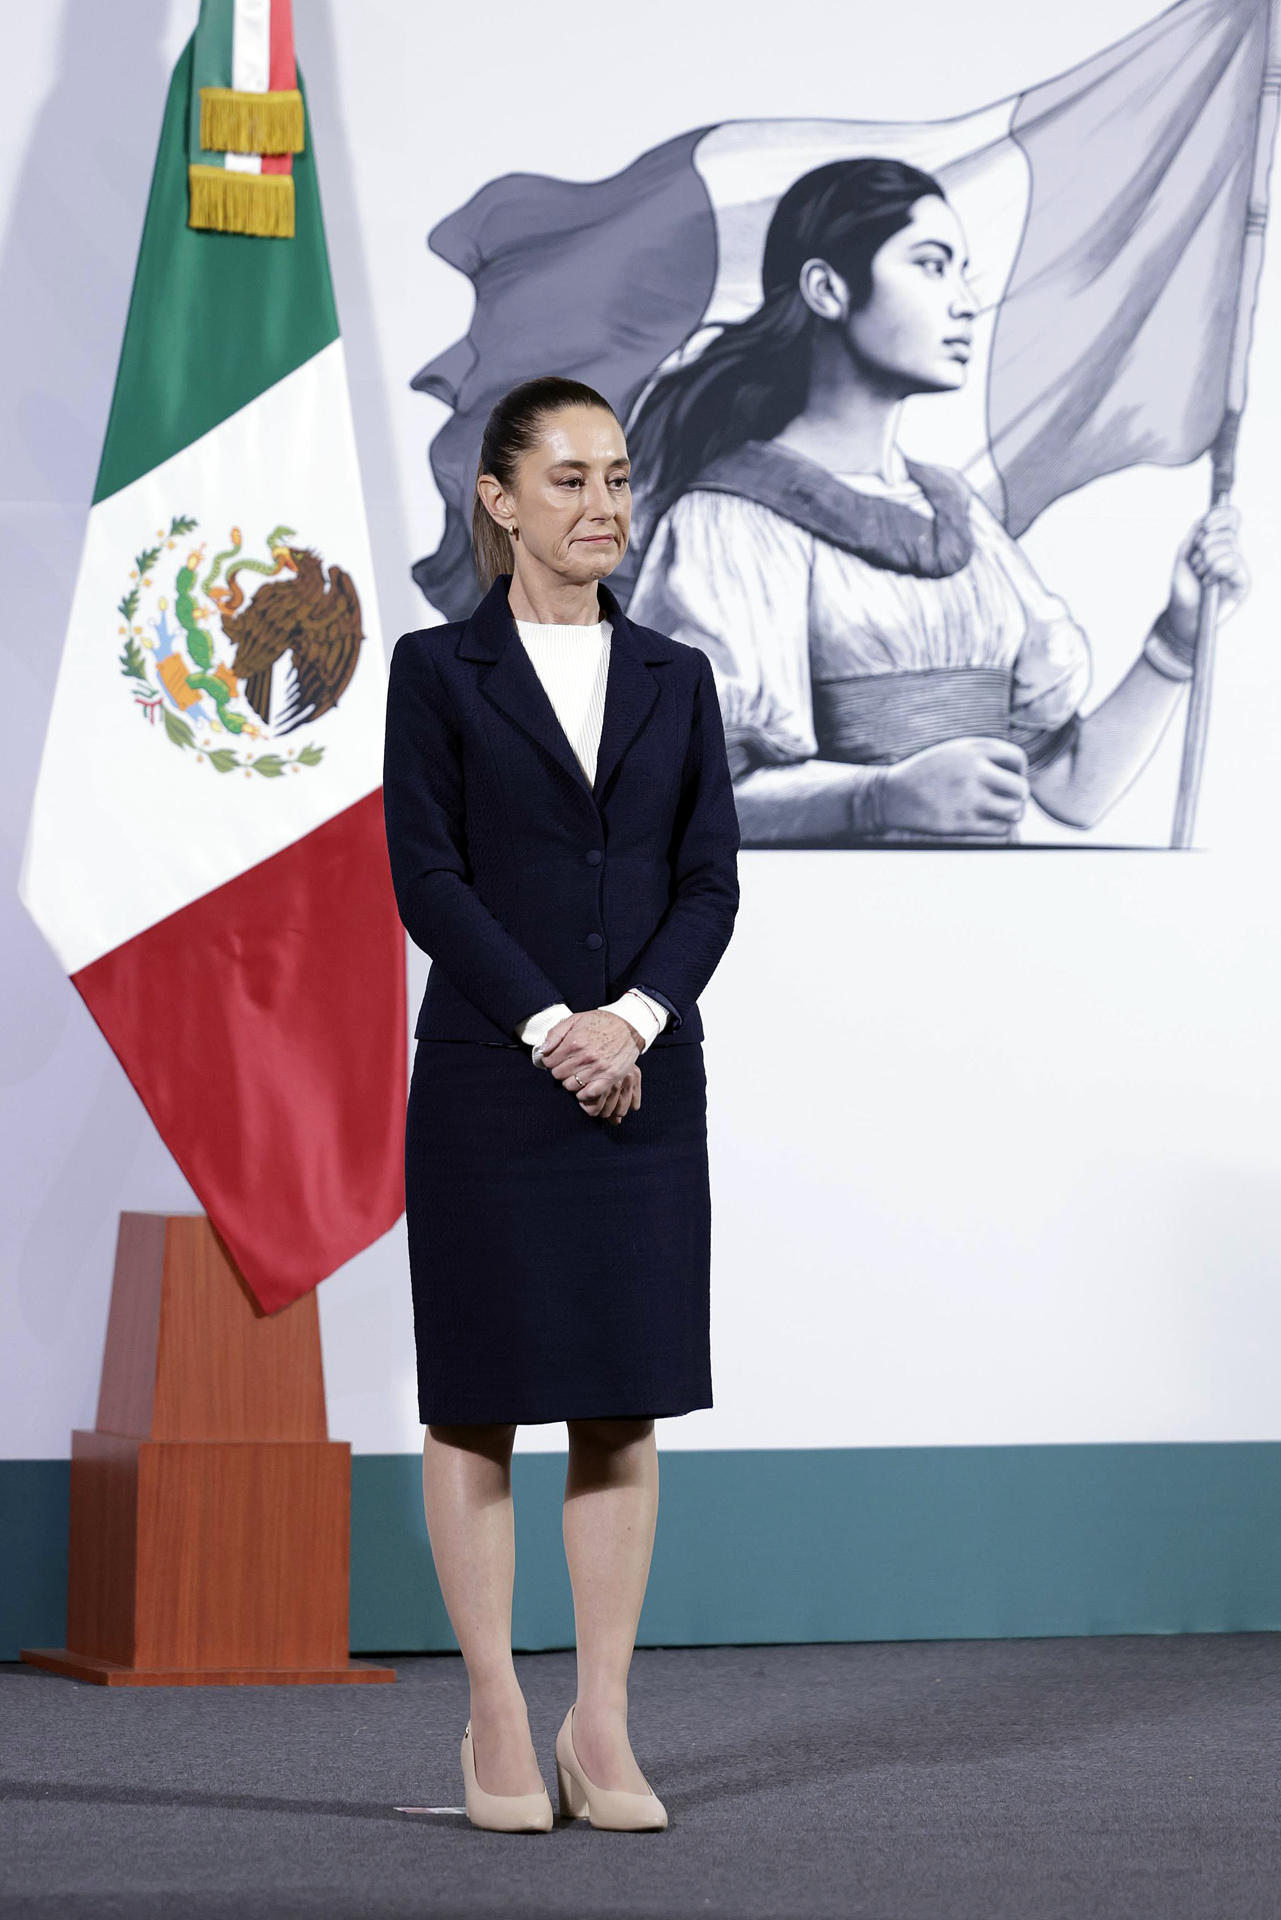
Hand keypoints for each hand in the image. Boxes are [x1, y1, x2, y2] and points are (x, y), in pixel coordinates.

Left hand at [540, 1008, 641, 1114]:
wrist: (630, 1026)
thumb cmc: (602, 1022)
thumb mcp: (576, 1019)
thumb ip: (556, 1033)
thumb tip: (543, 1050)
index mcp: (574, 1041)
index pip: (549, 1061)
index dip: (550, 1060)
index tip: (557, 1058)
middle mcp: (585, 1056)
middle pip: (558, 1075)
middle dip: (559, 1070)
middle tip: (567, 1066)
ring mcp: (598, 1068)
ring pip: (570, 1086)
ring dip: (570, 1081)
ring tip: (576, 1074)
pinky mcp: (610, 1077)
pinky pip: (589, 1094)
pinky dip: (583, 1094)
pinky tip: (584, 1086)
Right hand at [879, 737, 1028, 836]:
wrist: (892, 794)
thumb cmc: (928, 773)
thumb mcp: (955, 751)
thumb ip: (985, 755)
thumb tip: (1020, 774)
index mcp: (975, 750)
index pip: (1018, 760)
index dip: (1018, 772)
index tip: (1006, 780)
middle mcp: (975, 771)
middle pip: (1021, 788)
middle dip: (1018, 797)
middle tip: (1007, 801)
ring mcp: (969, 797)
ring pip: (1015, 810)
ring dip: (1011, 814)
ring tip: (1000, 813)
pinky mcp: (962, 822)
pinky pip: (999, 828)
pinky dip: (998, 827)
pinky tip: (985, 822)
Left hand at [1163, 502, 1249, 652]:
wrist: (1183, 613)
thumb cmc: (1183, 587)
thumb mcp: (1184, 555)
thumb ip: (1195, 534)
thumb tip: (1206, 518)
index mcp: (1219, 541)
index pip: (1231, 517)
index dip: (1220, 516)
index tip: (1204, 526)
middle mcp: (1231, 551)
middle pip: (1227, 531)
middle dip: (1204, 546)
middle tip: (1196, 564)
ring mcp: (1238, 565)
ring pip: (1229, 545)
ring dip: (1206, 561)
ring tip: (1201, 575)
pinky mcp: (1242, 580)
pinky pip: (1233, 562)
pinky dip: (1215, 569)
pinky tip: (1209, 582)